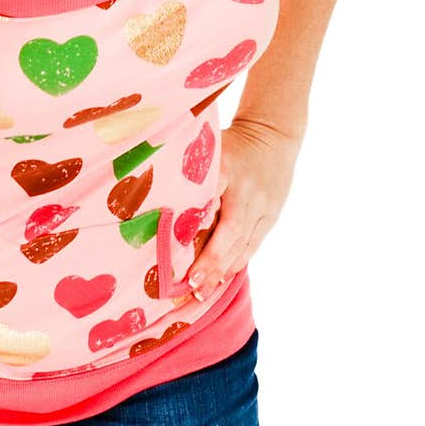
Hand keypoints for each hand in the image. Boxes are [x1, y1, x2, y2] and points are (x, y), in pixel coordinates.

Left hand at [185, 117, 301, 302]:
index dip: (195, 224)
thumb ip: (186, 169)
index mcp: (225, 167)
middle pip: (229, 230)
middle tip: (190, 284)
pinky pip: (253, 244)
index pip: (209, 198)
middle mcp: (245, 190)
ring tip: (202, 292)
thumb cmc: (228, 142)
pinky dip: (237, 263)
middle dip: (210, 260)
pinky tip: (222, 279)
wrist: (273, 133)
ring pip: (242, 244)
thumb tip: (153, 193)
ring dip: (223, 270)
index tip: (177, 247)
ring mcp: (262, 205)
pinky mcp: (271, 215)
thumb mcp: (208, 146)